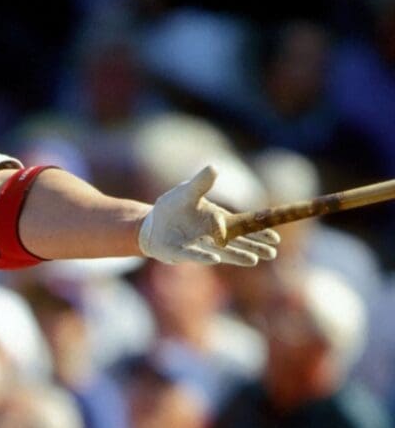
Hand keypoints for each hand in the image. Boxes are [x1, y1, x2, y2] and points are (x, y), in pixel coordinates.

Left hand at [138, 166, 279, 265]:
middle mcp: (211, 236)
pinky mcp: (179, 253)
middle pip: (237, 242)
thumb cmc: (174, 207)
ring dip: (236, 255)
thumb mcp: (187, 192)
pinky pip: (193, 255)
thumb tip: (214, 167)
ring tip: (254, 260)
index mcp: (217, 221)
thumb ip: (201, 183)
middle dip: (253, 247)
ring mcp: (197, 246)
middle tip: (273, 254)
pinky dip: (203, 257)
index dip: (258, 233)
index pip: (242, 227)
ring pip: (220, 251)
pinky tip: (215, 260)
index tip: (275, 239)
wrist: (151, 225)